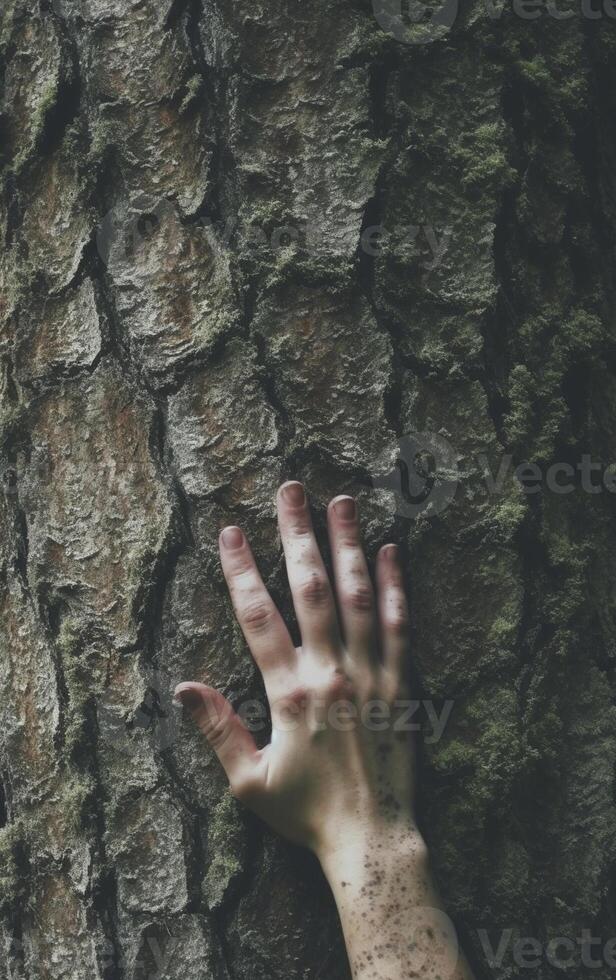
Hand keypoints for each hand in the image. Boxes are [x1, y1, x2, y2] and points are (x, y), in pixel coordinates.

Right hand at [174, 481, 416, 859]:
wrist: (372, 837)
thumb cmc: (306, 812)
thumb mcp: (248, 782)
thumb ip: (217, 730)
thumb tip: (181, 686)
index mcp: (289, 693)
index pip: (258, 617)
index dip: (241, 571)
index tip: (230, 532)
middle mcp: (330, 672)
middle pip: (310, 589)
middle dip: (297, 536)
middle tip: (291, 491)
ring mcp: (370, 674)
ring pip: (357, 597)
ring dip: (348, 545)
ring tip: (341, 502)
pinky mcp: (401, 684)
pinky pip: (401, 625)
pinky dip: (397, 586)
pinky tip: (392, 551)